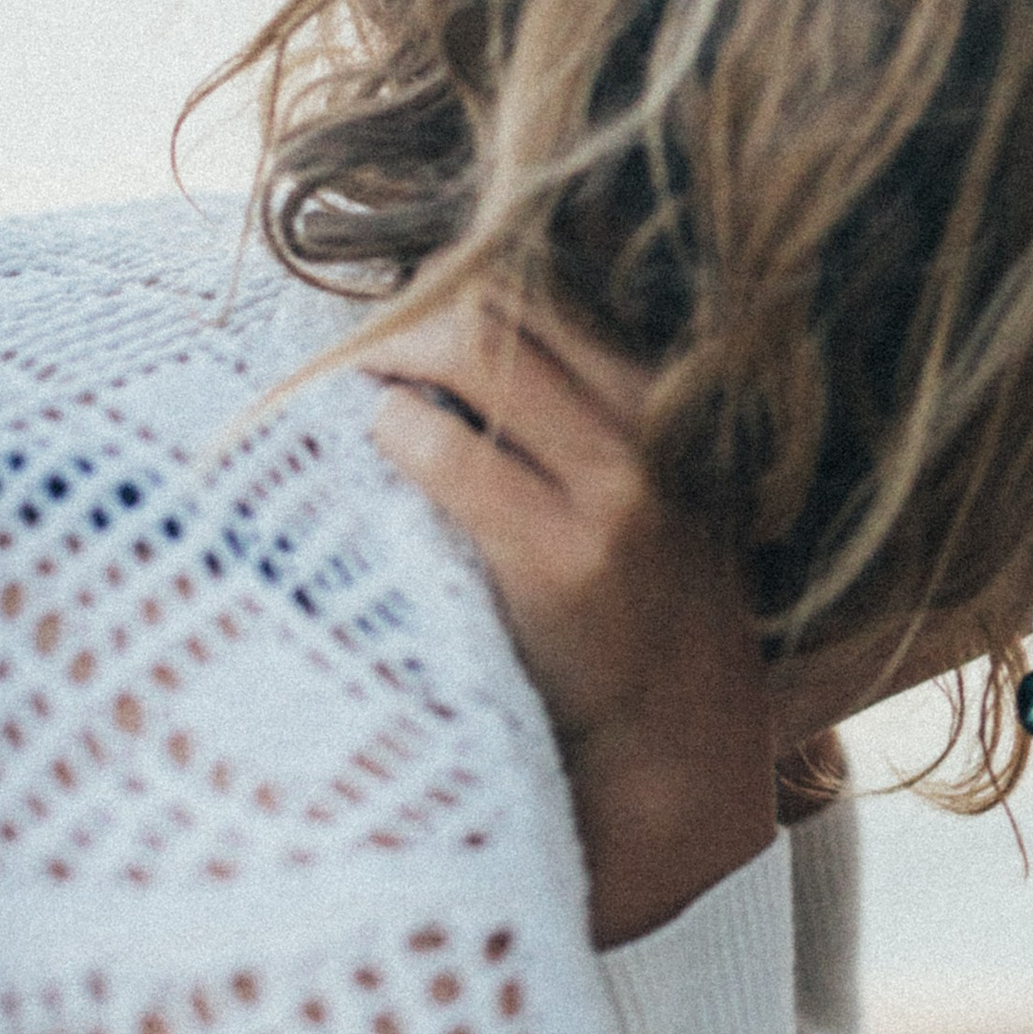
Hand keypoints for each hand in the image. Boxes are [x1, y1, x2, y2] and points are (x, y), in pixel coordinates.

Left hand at [361, 293, 779, 948]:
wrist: (675, 743)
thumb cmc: (632, 612)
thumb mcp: (640, 490)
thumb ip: (574, 413)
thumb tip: (445, 323)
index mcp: (665, 402)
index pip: (542, 289)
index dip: (450, 290)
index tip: (403, 326)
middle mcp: (648, 430)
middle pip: (496, 305)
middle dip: (405, 318)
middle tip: (357, 361)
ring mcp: (613, 492)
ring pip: (467, 350)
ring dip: (390, 364)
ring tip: (363, 407)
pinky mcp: (559, 558)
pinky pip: (442, 451)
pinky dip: (392, 435)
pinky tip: (382, 460)